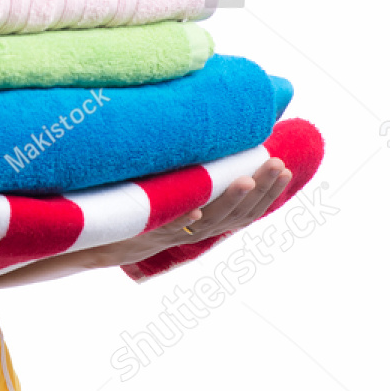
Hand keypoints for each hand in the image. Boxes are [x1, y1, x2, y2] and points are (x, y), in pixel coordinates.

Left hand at [74, 156, 292, 277]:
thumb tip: (216, 146)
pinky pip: (167, 228)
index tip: (284, 168)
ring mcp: (174, 232)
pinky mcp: (150, 232)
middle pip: (236, 214)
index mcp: (206, 221)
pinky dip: (182, 220)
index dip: (268, 193)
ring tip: (245, 180)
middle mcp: (195, 229)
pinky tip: (194, 210)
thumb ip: (197, 179)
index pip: (246, 209)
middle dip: (260, 190)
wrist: (106, 243)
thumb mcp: (176, 200)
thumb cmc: (145, 216)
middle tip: (278, 165)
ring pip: (208, 221)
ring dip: (228, 201)